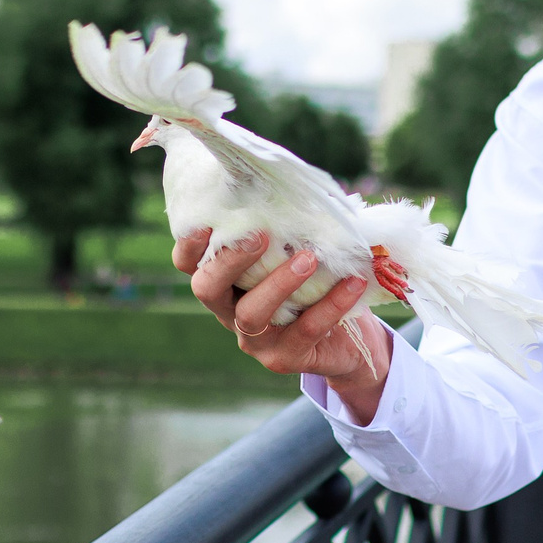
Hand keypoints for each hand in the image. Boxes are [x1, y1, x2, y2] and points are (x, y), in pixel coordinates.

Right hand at [173, 227, 392, 418]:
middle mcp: (230, 311)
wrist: (352, 343)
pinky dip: (330, 304)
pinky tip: (353, 283)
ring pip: (251, 313)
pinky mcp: (283, 358)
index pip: (190, 264)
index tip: (208, 220)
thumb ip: (289, 227)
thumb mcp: (300, 252)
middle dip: (229, 260)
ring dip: (279, 282)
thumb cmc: (319, 284)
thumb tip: (299, 183)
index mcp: (226, 282)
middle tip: (259, 235)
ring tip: (309, 258)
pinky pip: (304, 330)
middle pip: (207, 288)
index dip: (190, 244)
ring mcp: (254, 340)